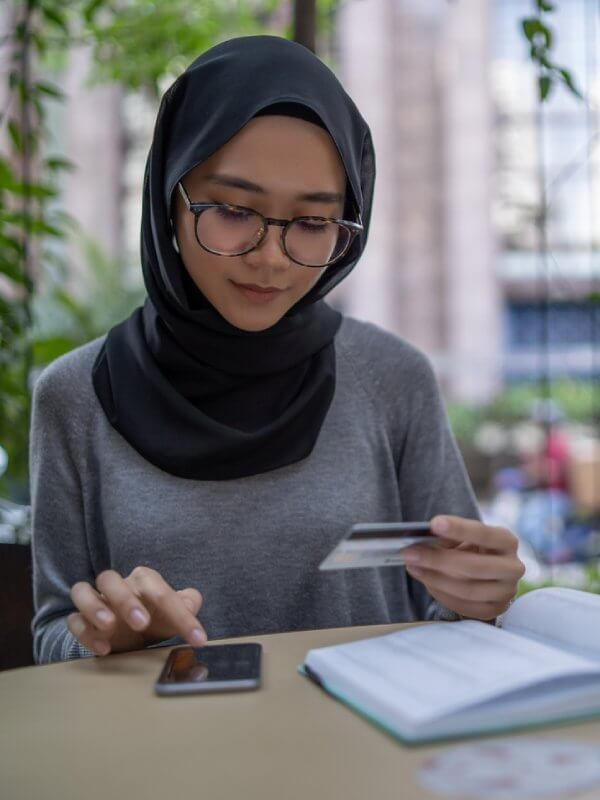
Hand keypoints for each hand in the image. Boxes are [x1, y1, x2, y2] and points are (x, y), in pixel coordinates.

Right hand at [67, 566, 206, 656]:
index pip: (159, 589)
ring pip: (82, 591)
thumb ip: (187, 604)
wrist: (132, 633)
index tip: (197, 638)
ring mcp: (96, 602)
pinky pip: (73, 620)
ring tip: (109, 626)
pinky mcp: (81, 621)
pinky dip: (84, 632)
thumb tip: (191, 603)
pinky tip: (104, 649)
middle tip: (142, 623)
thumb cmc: (156, 617)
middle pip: (110, 579)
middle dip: (125, 600)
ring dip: (94, 607)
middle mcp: (117, 587)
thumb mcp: (174, 614)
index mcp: (144, 581)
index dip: (180, 613)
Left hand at [402, 516, 525, 621]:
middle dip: (438, 560)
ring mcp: (506, 592)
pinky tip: (427, 582)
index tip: (434, 523)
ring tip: (413, 567)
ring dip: (435, 579)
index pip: (484, 534)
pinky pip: (464, 606)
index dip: (459, 528)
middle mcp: (513, 567)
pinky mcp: (495, 610)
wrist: (490, 575)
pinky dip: (441, 594)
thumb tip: (424, 542)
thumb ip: (449, 537)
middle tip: (409, 552)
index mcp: (506, 541)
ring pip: (468, 590)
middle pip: (474, 567)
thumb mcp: (465, 537)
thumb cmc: (473, 550)